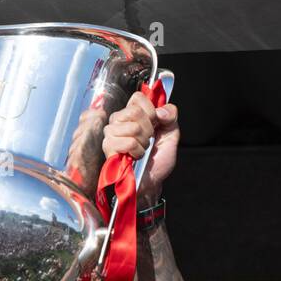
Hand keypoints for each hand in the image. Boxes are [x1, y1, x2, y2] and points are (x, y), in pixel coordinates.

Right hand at [102, 92, 179, 208]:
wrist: (152, 182)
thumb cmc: (158, 160)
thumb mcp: (171, 134)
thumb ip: (171, 116)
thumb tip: (161, 111)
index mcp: (132, 114)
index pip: (137, 97)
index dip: (151, 111)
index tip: (155, 125)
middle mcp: (118, 121)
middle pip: (135, 111)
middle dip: (148, 130)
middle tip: (148, 141)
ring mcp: (111, 134)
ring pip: (132, 127)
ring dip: (142, 142)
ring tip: (141, 150)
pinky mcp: (108, 148)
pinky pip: (128, 142)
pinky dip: (137, 151)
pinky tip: (134, 157)